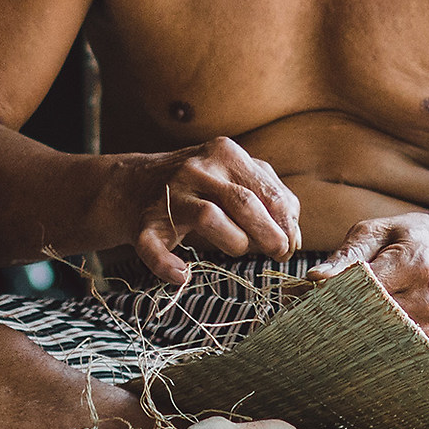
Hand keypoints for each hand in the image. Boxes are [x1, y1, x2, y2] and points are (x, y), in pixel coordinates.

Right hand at [120, 138, 302, 283]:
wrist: (135, 185)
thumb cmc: (200, 186)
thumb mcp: (236, 177)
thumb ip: (269, 197)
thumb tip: (293, 236)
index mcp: (225, 153)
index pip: (267, 192)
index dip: (286, 223)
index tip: (291, 244)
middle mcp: (197, 169)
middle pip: (243, 202)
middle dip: (268, 234)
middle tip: (278, 253)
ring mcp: (168, 195)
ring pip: (208, 218)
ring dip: (233, 242)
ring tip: (238, 250)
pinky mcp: (144, 224)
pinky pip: (154, 249)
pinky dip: (168, 266)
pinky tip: (182, 275)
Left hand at [312, 213, 428, 327]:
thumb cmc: (409, 236)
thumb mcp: (377, 231)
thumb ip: (347, 254)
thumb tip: (315, 277)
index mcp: (412, 265)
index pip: (364, 287)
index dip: (334, 291)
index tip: (310, 291)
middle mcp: (422, 297)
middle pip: (369, 314)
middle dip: (338, 311)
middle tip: (313, 305)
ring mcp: (425, 320)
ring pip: (375, 330)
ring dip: (352, 322)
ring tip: (335, 309)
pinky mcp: (422, 334)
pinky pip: (386, 338)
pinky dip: (367, 329)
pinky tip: (355, 318)